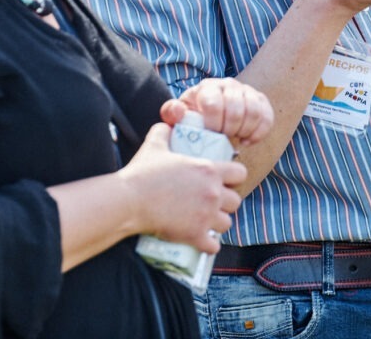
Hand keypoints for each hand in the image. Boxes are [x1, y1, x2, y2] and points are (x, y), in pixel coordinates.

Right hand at [121, 122, 246, 251]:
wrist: (129, 200)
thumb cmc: (143, 172)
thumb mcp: (155, 144)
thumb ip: (164, 131)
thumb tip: (166, 124)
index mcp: (209, 169)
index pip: (240, 174)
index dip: (234, 177)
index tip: (225, 181)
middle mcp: (213, 193)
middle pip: (236, 201)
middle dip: (226, 202)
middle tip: (213, 202)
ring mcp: (206, 216)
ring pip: (227, 224)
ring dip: (218, 223)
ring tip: (207, 221)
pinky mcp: (195, 235)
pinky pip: (213, 245)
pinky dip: (209, 245)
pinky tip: (203, 241)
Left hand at [167, 79, 274, 146]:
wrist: (210, 116)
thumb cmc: (193, 118)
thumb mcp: (179, 116)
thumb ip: (172, 113)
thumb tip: (178, 111)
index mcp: (207, 88)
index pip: (213, 103)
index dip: (212, 123)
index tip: (209, 135)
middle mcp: (228, 84)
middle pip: (235, 109)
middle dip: (229, 129)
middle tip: (222, 139)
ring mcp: (246, 91)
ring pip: (254, 111)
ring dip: (245, 131)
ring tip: (235, 139)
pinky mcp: (261, 101)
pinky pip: (268, 117)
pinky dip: (259, 133)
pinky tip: (247, 141)